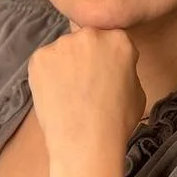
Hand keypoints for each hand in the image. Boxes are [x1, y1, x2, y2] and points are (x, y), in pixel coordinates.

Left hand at [28, 28, 144, 176]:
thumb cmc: (117, 121)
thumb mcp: (137, 90)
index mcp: (118, 39)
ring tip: (70, 93)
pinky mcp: (39, 56)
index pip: (112, 40)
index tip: (107, 74)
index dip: (109, 58)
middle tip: (86, 84)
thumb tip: (111, 65)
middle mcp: (89, 35)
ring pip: (63, 50)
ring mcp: (61, 44)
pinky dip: (48, 75)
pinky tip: (56, 94)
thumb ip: (124, 68)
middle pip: (86, 40)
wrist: (86, 141)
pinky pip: (45, 61)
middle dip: (86, 57)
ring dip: (66, 65)